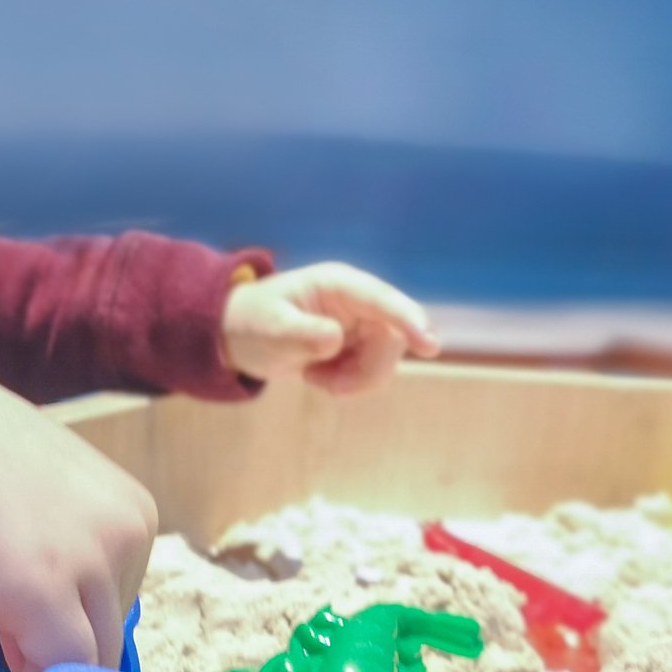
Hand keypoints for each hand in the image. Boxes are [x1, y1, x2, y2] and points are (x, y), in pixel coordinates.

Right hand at [0, 357, 156, 671]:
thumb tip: (65, 637)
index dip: (72, 612)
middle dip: (58, 635)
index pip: (120, 598)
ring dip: (38, 651)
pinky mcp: (45, 595)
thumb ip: (73, 556)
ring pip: (89, 657)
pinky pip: (57, 668)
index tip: (31, 595)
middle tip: (4, 602)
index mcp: (134, 514)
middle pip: (111, 633)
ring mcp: (91, 565)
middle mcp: (129, 538)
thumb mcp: (53, 501)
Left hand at [222, 263, 437, 393]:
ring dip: (355, 380)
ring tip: (314, 377)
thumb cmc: (252, 323)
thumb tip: (334, 340)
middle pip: (392, 338)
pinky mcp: (360, 346)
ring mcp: (362, 324)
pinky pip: (372, 372)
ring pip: (386, 360)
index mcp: (338, 284)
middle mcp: (358, 301)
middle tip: (331, 388)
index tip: (430, 345)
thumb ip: (300, 333)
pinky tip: (319, 376)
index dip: (409, 320)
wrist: (240, 338)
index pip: (382, 300)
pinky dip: (348, 384)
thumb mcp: (269, 329)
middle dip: (367, 371)